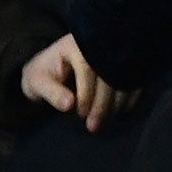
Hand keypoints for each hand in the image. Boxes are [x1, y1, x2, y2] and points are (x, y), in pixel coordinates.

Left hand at [20, 34, 136, 132]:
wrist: (52, 66)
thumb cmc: (43, 74)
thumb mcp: (38, 82)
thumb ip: (51, 92)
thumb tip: (69, 105)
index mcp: (76, 45)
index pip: (87, 67)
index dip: (86, 92)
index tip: (81, 113)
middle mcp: (98, 45)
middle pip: (108, 74)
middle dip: (103, 102)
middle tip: (94, 125)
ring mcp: (114, 53)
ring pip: (123, 78)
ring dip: (117, 103)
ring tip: (106, 121)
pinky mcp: (123, 63)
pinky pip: (133, 80)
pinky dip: (130, 97)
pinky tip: (121, 111)